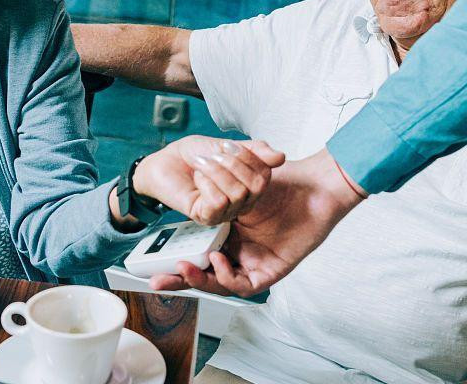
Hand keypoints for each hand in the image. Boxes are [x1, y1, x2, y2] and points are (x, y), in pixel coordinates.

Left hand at [131, 135, 285, 225]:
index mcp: (250, 184)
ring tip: (202, 164)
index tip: (226, 145)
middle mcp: (241, 201)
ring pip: (237, 193)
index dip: (248, 155)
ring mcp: (225, 212)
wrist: (166, 161)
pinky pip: (218, 202)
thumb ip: (253, 150)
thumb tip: (280, 156)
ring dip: (216, 171)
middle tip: (213, 155)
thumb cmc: (194, 155)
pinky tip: (198, 179)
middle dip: (233, 162)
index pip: (266, 174)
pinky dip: (206, 183)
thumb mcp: (226, 146)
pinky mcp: (206, 217)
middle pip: (257, 186)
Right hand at [149, 148, 364, 296]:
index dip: (175, 259)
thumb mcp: (239, 183)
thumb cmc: (282, 182)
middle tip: (155, 281)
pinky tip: (216, 261)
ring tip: (183, 268)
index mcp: (229, 233)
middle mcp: (240, 250)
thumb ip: (214, 191)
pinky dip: (227, 277)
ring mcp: (255, 262)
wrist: (315, 186)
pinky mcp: (272, 271)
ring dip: (199, 279)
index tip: (152, 261)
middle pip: (204, 273)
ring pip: (221, 283)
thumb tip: (185, 187)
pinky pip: (245, 284)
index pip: (197, 252)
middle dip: (178, 280)